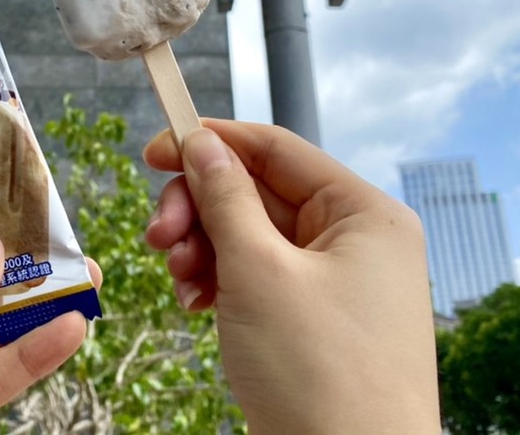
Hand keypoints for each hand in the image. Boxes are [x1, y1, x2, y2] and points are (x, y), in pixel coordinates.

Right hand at [144, 120, 440, 434]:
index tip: (154, 152)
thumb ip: (225, 198)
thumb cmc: (323, 376)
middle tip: (157, 235)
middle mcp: (357, 241)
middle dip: (200, 210)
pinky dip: (220, 281)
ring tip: (178, 278)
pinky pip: (258, 277)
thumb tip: (200, 143)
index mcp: (364, 214)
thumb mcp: (259, 271)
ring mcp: (337, 283)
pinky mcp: (316, 321)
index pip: (276, 149)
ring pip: (251, 236)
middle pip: (258, 192)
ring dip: (203, 247)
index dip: (210, 143)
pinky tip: (195, 302)